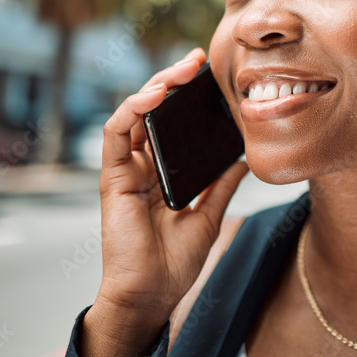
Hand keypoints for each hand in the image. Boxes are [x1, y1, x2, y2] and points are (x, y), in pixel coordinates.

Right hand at [79, 47, 247, 356]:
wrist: (152, 295)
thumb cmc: (174, 262)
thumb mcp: (209, 216)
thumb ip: (220, 187)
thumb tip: (243, 161)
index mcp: (163, 172)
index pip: (172, 124)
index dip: (187, 99)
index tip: (212, 77)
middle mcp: (142, 166)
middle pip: (153, 111)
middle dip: (172, 81)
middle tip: (197, 60)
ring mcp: (126, 170)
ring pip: (134, 113)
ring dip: (154, 86)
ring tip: (179, 71)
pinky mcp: (113, 177)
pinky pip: (116, 134)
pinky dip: (132, 110)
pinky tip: (153, 96)